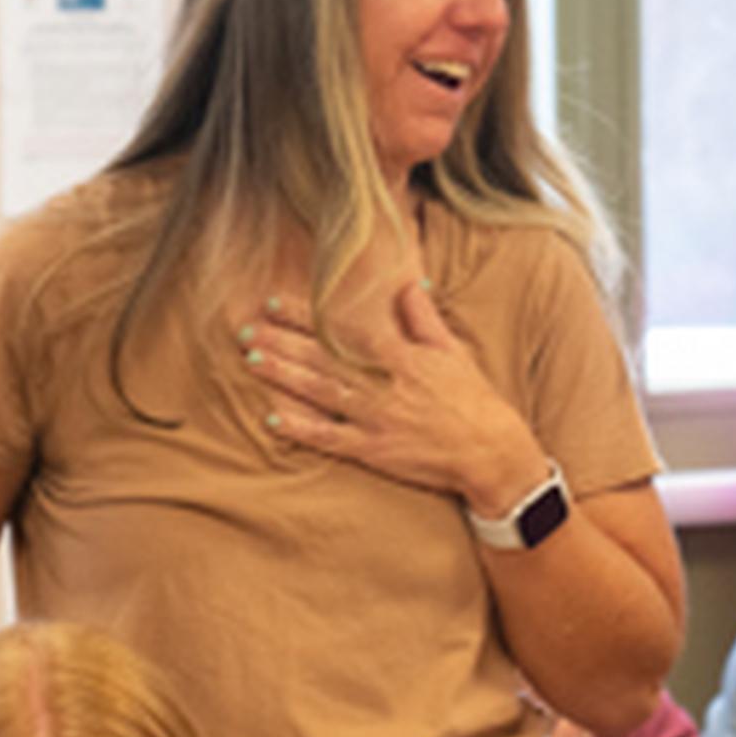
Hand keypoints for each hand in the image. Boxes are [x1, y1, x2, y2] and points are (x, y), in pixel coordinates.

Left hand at [242, 278, 542, 516]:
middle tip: (246, 329)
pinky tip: (273, 419)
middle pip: (322, 359)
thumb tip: (406, 284)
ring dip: (283, 376)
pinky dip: (301, 430)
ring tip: (252, 359)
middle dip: (282, 342)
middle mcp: (383, 386)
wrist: (489, 451)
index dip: (306, 316)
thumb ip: (423, 318)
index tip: (275, 302)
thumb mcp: (452, 351)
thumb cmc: (472, 398)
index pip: (343, 329)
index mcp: (401, 357)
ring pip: (320, 393)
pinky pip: (330, 439)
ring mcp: (375, 420)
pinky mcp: (373, 451)